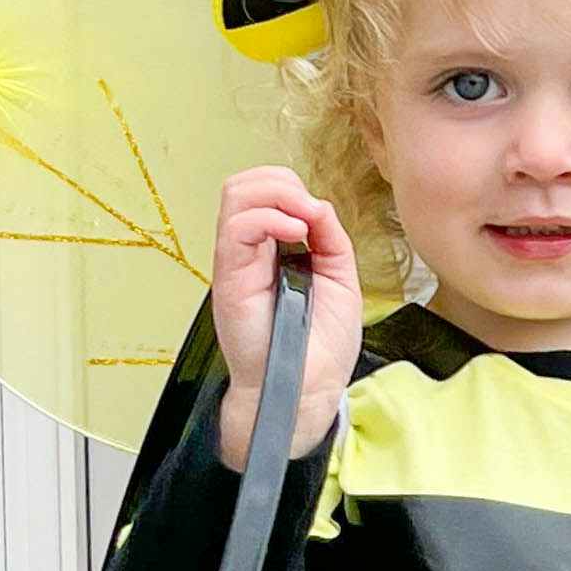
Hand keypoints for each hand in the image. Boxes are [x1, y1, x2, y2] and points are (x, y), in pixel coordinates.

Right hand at [212, 167, 363, 464]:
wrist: (309, 388)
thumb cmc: (321, 345)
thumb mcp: (339, 279)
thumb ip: (329, 239)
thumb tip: (317, 204)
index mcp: (274, 248)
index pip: (266, 191)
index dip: (293, 187)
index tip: (320, 215)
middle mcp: (250, 251)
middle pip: (244, 184)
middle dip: (282, 182)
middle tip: (309, 212)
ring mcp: (237, 263)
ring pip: (235, 195)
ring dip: (276, 194)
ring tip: (303, 221)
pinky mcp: (230, 278)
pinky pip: (236, 228)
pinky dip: (269, 218)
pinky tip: (295, 234)